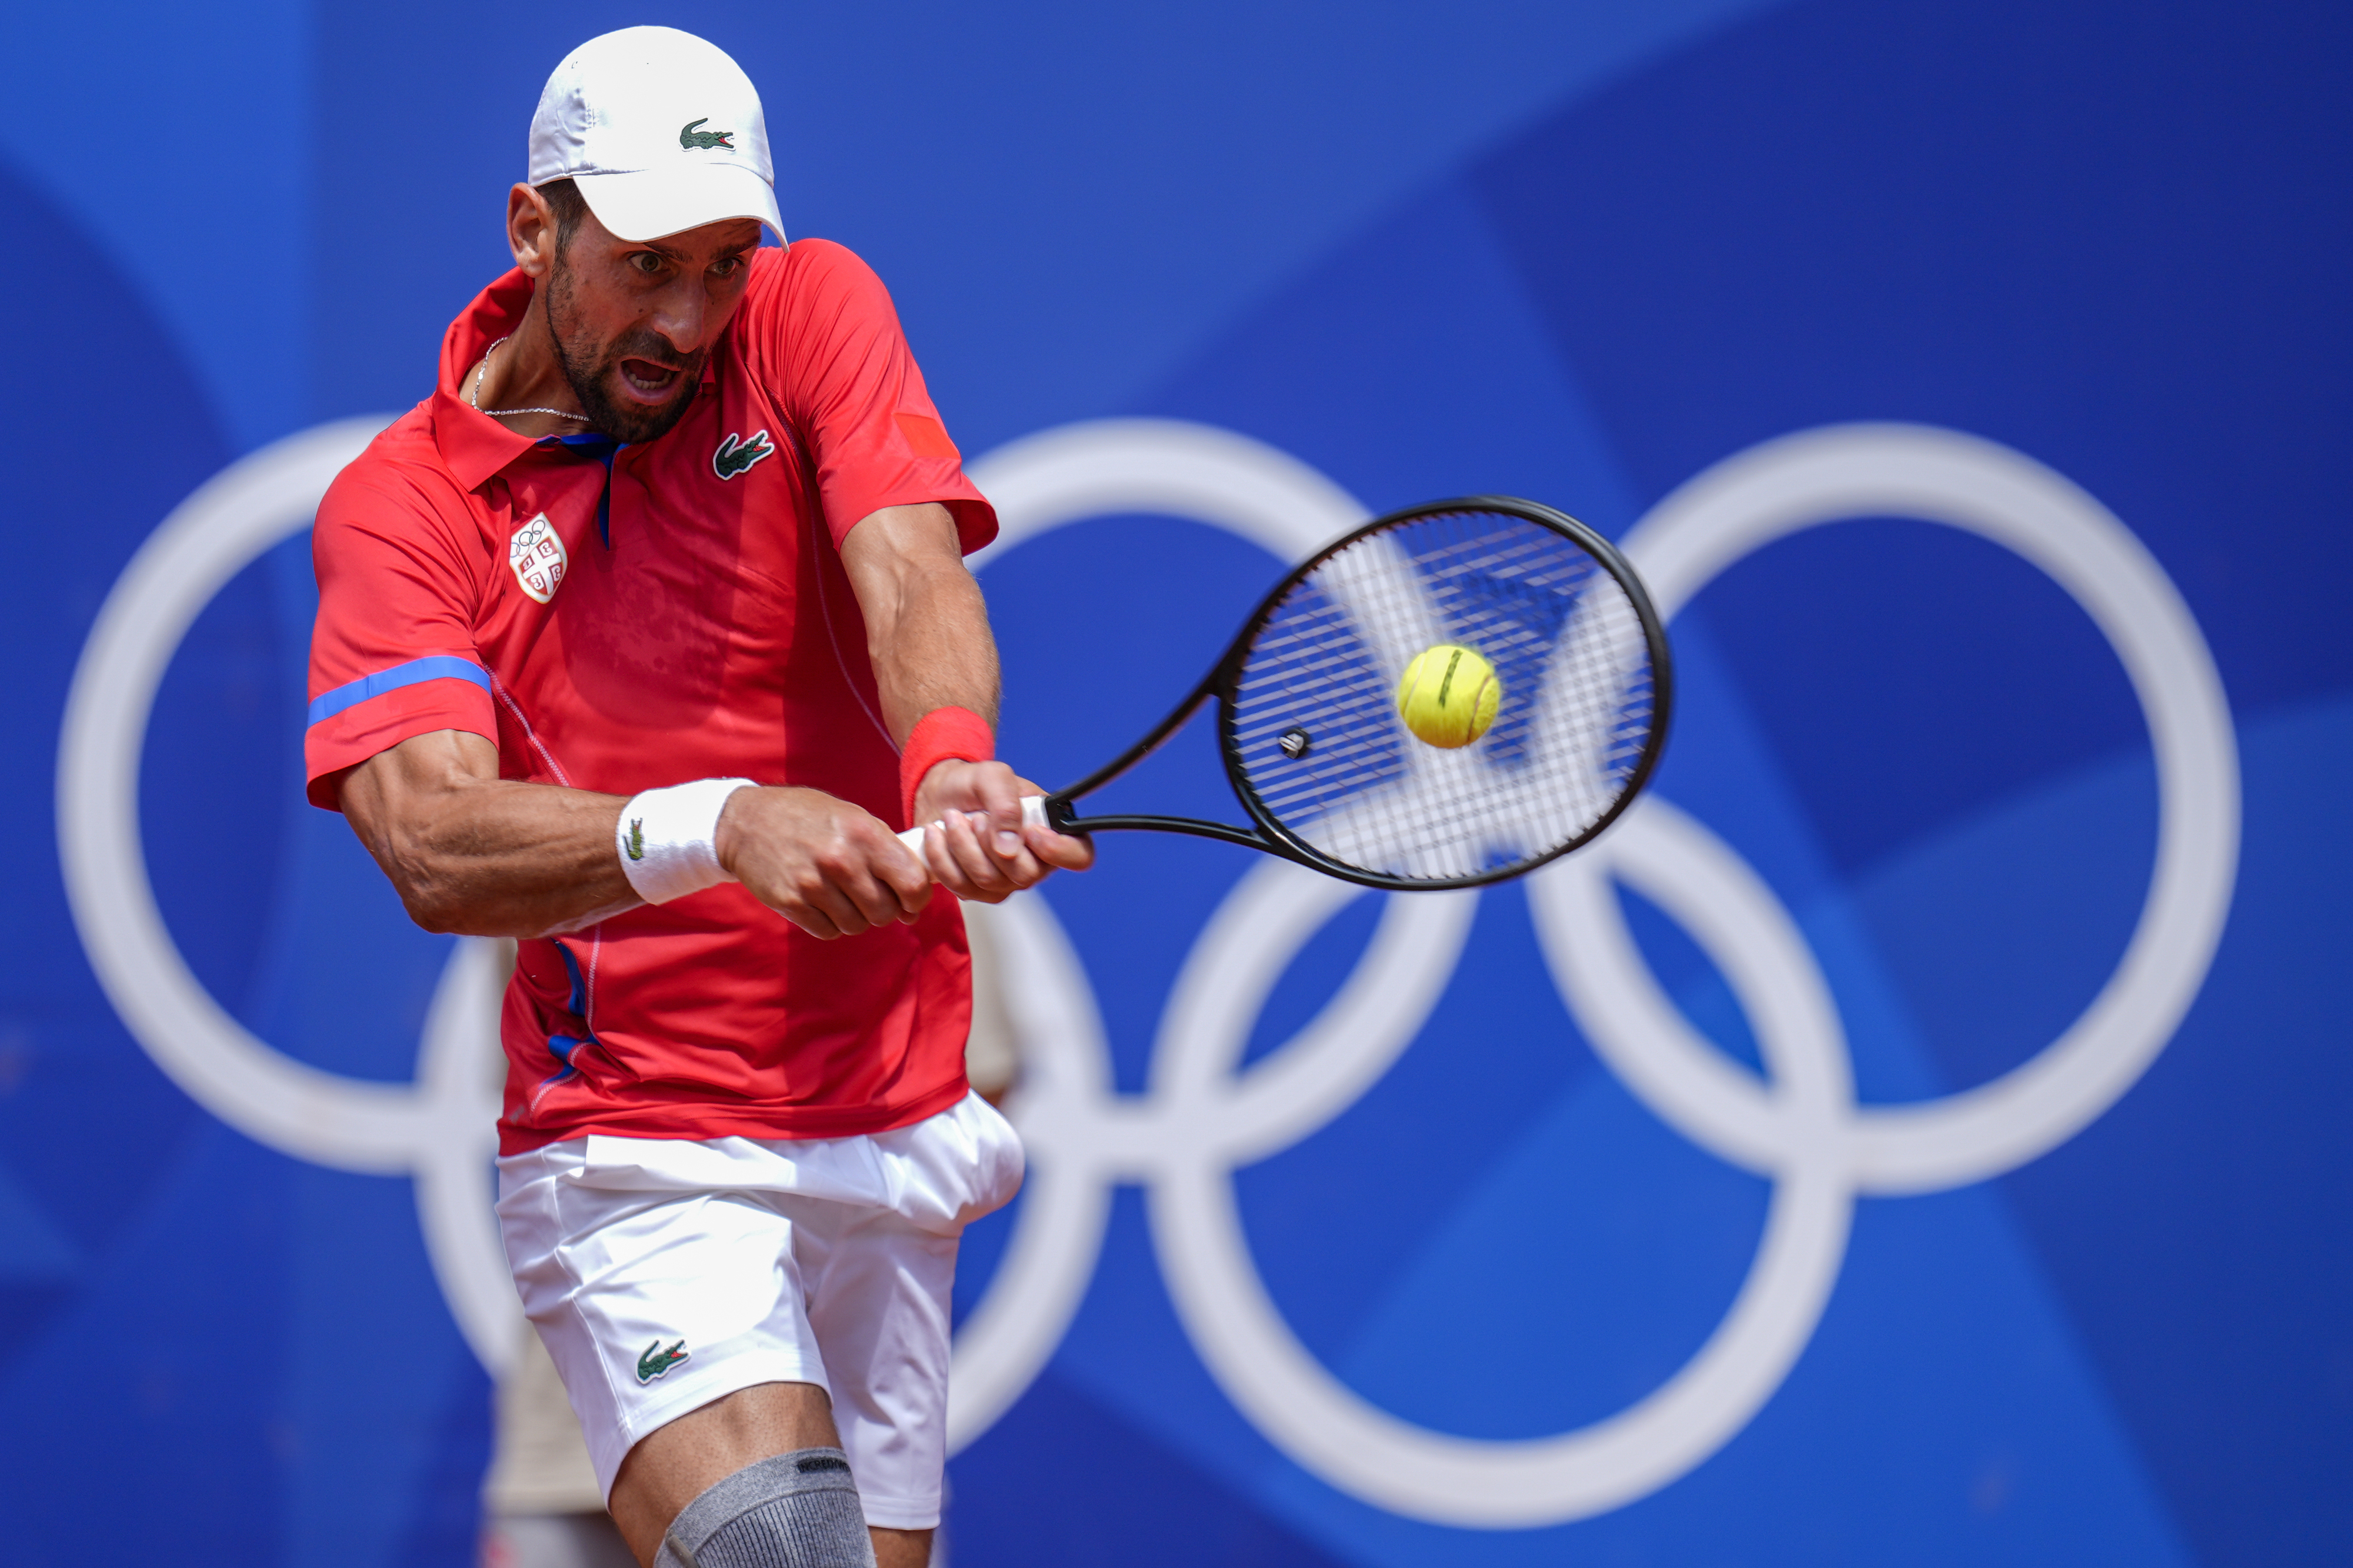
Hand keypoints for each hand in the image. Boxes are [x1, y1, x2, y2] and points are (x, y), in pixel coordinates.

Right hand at [714, 786, 931, 938]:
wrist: (748, 822)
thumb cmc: (810, 818)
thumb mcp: (854, 818)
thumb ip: (887, 852)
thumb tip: (916, 897)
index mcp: (865, 834)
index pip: (912, 883)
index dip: (916, 898)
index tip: (910, 899)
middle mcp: (841, 859)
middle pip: (885, 912)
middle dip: (884, 909)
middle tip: (870, 895)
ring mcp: (814, 883)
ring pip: (857, 925)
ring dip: (855, 917)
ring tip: (842, 895)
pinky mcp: (791, 902)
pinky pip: (829, 931)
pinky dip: (830, 922)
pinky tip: (821, 901)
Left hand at [910, 759, 1094, 902]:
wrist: (940, 796)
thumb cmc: (974, 785)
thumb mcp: (993, 776)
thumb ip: (1006, 805)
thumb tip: (1010, 847)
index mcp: (1052, 831)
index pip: (1079, 856)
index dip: (1059, 851)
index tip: (1032, 833)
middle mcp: (1034, 861)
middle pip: (1025, 874)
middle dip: (990, 842)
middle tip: (976, 817)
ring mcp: (1006, 880)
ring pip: (988, 881)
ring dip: (962, 846)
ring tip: (951, 819)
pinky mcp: (977, 890)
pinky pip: (961, 887)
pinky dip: (942, 858)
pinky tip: (938, 837)